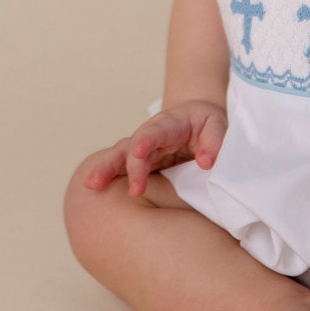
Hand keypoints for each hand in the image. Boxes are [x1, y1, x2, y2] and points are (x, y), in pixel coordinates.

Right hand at [82, 100, 227, 197]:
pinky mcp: (141, 163)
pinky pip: (122, 170)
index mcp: (170, 124)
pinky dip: (108, 179)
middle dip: (122, 164)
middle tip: (124, 188)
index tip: (139, 152)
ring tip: (91, 185)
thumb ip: (214, 141)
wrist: (195, 118)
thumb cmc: (206, 122)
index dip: (146, 141)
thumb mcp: (218, 124)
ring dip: (106, 170)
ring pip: (119, 157)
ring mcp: (142, 150)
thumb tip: (206, 163)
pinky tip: (95, 192)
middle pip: (130, 147)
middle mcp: (150, 136)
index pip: (155, 131)